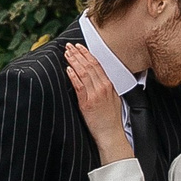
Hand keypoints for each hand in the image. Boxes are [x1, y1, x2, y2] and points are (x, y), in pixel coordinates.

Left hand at [64, 43, 132, 161]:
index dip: (87, 54)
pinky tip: (68, 69)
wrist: (111, 134)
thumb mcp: (113, 99)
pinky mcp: (87, 103)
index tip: (80, 47)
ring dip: (74, 61)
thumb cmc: (111, 119)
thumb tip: (97, 78)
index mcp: (108, 85)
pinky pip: (79, 86)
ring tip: (67, 54)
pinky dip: (73, 76)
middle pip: (89, 66)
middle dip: (78, 54)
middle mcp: (102, 87)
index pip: (97, 64)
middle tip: (69, 46)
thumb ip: (105, 87)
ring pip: (83, 73)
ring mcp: (95, 95)